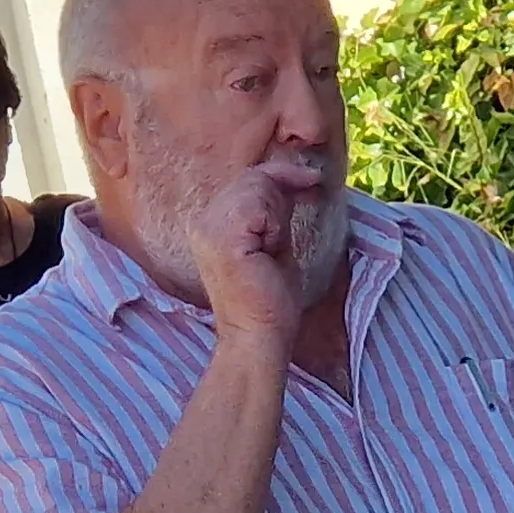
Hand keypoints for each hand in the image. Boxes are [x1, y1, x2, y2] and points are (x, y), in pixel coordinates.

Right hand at [196, 153, 328, 344]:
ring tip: (277, 243)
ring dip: (279, 210)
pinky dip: (275, 220)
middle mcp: (202, 222)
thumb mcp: (275, 242)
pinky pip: (257, 203)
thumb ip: (275, 213)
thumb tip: (292, 181)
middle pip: (251, 178)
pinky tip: (273, 245)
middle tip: (300, 213)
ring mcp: (208, 228)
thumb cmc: (270, 301)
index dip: (281, 175)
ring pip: (256, 185)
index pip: (246, 181)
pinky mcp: (222, 238)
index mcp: (209, 225)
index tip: (312, 181)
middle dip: (284, 188)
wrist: (260, 337)